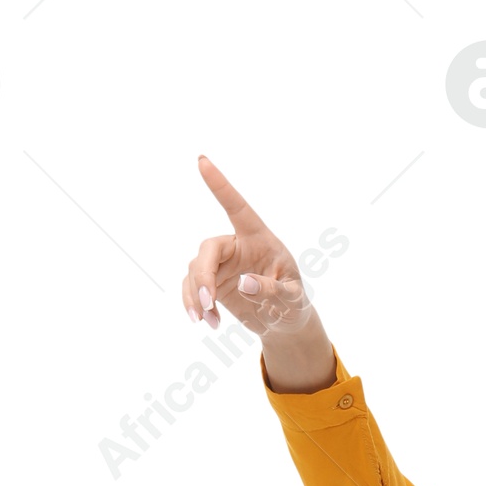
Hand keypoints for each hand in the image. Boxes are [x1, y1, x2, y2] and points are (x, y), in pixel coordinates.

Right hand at [182, 157, 335, 391]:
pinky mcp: (210, 282)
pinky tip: (208, 322)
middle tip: (208, 302)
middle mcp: (236, 246)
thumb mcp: (292, 300)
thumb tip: (243, 283)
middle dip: (203, 275)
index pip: (237, 207)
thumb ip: (273, 290)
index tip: (202, 161)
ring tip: (207, 322)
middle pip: (208, 248)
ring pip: (195, 271)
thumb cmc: (293, 305)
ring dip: (196, 297)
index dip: (220, 185)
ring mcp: (220, 264)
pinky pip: (192, 288)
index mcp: (259, 239)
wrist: (284, 325)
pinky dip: (194, 305)